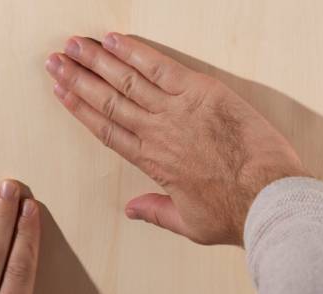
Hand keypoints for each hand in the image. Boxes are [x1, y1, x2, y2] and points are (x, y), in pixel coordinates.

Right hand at [45, 33, 308, 245]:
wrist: (266, 197)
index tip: (60, 92)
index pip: (105, 129)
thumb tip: (131, 210)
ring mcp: (176, 109)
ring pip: (126, 79)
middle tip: (55, 61)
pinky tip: (113, 40)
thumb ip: (157, 212)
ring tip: (74, 45)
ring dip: (97, 60)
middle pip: (107, 100)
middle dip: (77, 78)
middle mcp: (156, 132)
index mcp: (151, 161)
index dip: (79, 108)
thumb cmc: (233, 212)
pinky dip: (135, 52)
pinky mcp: (201, 92)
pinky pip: (160, 67)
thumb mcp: (189, 223)